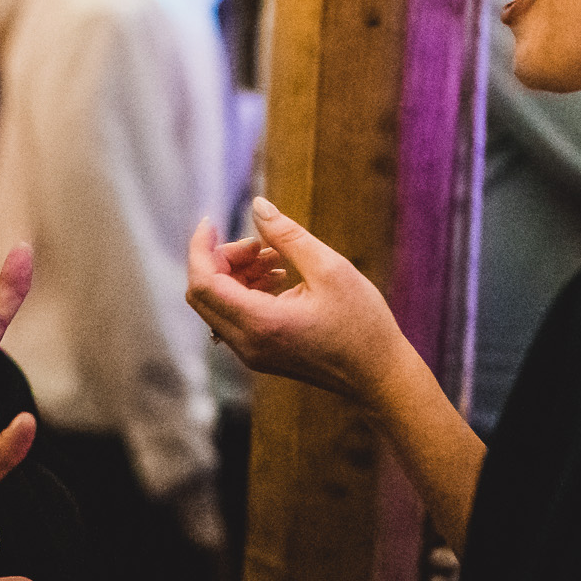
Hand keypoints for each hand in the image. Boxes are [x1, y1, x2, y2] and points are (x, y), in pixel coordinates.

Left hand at [186, 196, 414, 405]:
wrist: (380, 375)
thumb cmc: (361, 324)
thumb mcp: (329, 269)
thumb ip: (287, 235)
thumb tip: (257, 205)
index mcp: (260, 324)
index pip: (203, 284)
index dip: (200, 248)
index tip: (211, 221)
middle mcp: (248, 344)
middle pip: (203, 294)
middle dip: (221, 259)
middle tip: (259, 243)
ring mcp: (252, 354)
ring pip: (219, 305)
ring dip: (236, 273)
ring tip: (275, 256)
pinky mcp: (261, 354)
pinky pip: (236, 317)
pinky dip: (246, 291)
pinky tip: (278, 275)